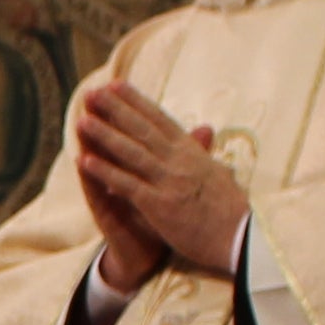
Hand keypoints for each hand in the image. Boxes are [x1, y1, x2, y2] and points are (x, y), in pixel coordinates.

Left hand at [72, 78, 246, 282]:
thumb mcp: (218, 171)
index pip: (159, 120)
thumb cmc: (232, 210)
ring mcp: (169, 181)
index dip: (136, 101)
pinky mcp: (160, 204)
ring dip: (104, 135)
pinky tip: (84, 161)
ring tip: (82, 121)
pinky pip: (127, 184)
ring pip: (131, 152)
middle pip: (141, 129)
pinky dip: (105, 172)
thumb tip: (205, 130)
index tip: (116, 85)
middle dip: (115, 109)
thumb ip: (203, 150)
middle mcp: (179, 161)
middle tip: (92, 93)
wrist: (242, 239)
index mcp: (192, 152)